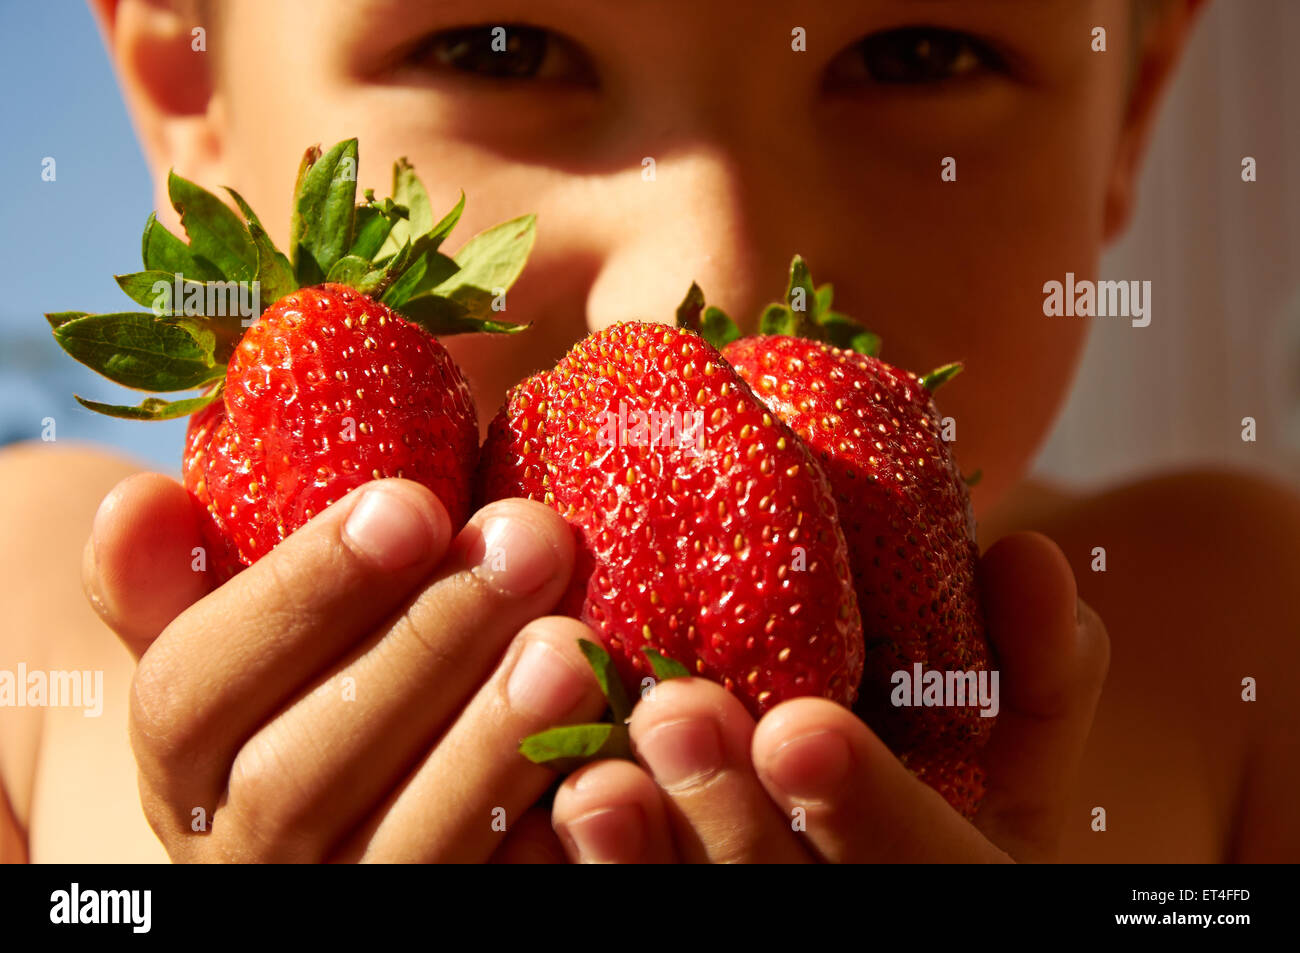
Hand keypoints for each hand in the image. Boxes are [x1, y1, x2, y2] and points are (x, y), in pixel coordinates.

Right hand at [84, 473, 606, 861]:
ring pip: (403, 856)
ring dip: (491, 747)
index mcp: (179, 768)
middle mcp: (243, 859)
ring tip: (574, 649)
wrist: (335, 817)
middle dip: (422, 649)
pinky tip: (611, 760)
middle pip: (301, 777)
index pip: (194, 692)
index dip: (299, 596)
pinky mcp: (437, 930)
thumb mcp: (227, 636)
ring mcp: (341, 912)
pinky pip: (492, 901)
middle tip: (529, 542)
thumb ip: (174, 580)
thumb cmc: (296, 687)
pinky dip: (546, 845)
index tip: (410, 502)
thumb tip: (141, 500)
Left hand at [548, 532, 1108, 862]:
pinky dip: (587, 873)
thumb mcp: (1016, 754)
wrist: (867, 852)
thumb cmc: (949, 803)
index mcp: (950, 876)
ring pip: (697, 916)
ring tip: (592, 780)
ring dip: (641, 858)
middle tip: (673, 715)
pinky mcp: (677, 915)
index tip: (799, 727)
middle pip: (781, 900)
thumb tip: (1035, 555)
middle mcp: (845, 915)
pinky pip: (625, 914)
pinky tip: (544, 813)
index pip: (925, 870)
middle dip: (729, 820)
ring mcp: (751, 928)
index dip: (870, 811)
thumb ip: (1036, 668)